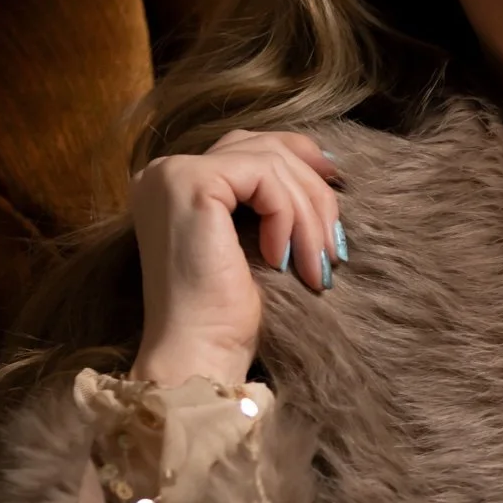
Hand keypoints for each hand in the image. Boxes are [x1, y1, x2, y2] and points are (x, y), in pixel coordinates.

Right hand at [128, 130, 344, 388]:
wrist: (198, 357)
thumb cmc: (226, 317)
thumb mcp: (254, 242)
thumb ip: (267, 200)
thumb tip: (326, 166)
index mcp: (175, 184)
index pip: (247, 145)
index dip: (299, 158)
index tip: (337, 184)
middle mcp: (165, 172)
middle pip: (262, 146)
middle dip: (311, 186)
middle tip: (334, 241)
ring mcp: (173, 175)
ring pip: (270, 161)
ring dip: (309, 212)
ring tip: (319, 263)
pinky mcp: (191, 184)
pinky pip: (265, 177)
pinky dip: (288, 216)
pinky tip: (284, 259)